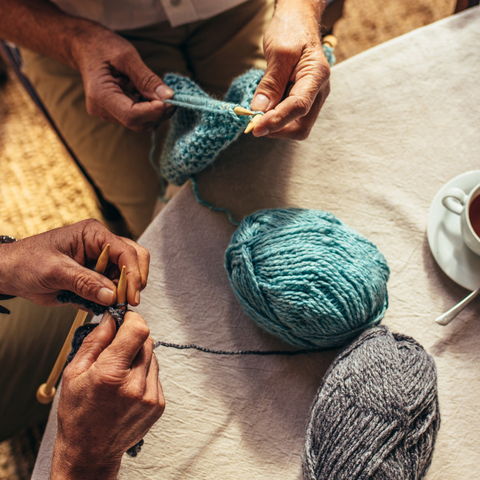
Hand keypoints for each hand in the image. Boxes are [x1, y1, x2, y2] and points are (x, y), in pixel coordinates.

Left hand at [0, 219, 148, 306]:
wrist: (9, 273)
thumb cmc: (26, 262)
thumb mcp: (55, 271)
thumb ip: (85, 282)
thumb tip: (111, 296)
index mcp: (94, 234)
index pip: (125, 251)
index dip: (133, 274)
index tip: (132, 296)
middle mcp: (101, 246)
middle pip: (133, 259)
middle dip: (134, 281)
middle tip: (128, 301)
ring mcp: (99, 262)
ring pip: (125, 276)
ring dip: (122, 292)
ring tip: (111, 306)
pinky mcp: (94, 278)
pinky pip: (111, 289)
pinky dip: (109, 300)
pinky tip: (98, 306)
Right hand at [51, 312, 163, 479]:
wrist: (90, 452)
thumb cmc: (78, 414)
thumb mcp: (74, 373)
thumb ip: (95, 340)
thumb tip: (111, 318)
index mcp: (111, 375)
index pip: (138, 330)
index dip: (132, 319)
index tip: (123, 319)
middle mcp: (135, 386)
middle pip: (147, 340)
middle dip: (132, 337)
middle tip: (116, 348)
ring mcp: (150, 396)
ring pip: (153, 356)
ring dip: (139, 356)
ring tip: (119, 372)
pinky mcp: (158, 404)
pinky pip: (155, 374)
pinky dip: (143, 372)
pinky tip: (127, 386)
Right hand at [71, 24, 174, 130]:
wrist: (83, 46)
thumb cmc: (101, 46)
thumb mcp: (127, 56)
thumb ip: (147, 78)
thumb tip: (168, 96)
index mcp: (100, 96)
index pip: (132, 116)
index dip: (154, 111)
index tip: (171, 100)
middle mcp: (102, 110)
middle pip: (137, 123)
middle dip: (158, 113)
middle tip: (172, 97)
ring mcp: (107, 114)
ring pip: (139, 123)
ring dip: (155, 112)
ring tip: (161, 93)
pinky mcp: (114, 113)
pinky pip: (137, 117)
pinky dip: (148, 109)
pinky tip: (150, 94)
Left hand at [250, 0, 329, 139]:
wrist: (298, 22)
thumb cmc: (291, 31)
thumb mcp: (278, 52)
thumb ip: (270, 83)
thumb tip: (260, 110)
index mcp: (316, 76)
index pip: (298, 107)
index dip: (276, 121)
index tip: (255, 128)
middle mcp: (319, 91)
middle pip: (301, 126)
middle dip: (277, 129)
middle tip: (254, 124)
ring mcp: (313, 98)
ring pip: (297, 126)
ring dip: (276, 126)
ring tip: (258, 114)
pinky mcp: (304, 100)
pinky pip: (292, 119)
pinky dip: (276, 119)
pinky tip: (265, 109)